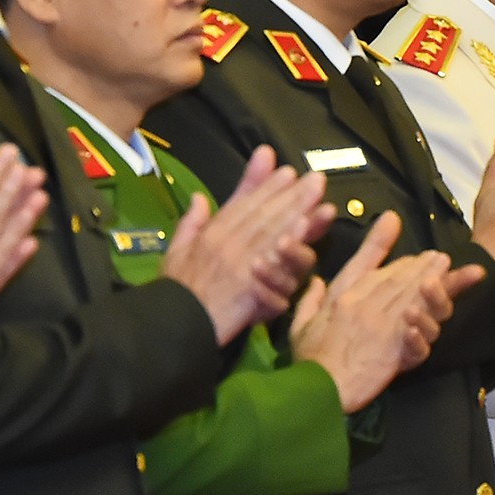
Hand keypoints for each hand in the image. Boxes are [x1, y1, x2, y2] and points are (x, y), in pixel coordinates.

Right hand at [164, 146, 331, 343]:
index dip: (266, 186)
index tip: (287, 171)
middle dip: (293, 195)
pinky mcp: (249, 288)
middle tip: (318, 179)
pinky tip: (306, 236)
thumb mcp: (176, 251)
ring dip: (298, 215)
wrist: (174, 323)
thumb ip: (191, 222)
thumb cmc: (176, 290)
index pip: (243, 204)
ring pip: (273, 235)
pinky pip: (273, 268)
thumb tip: (199, 197)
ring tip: (320, 201)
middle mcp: (227, 243)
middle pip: (265, 215)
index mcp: (212, 234)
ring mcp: (240, 265)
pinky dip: (290, 250)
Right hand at [290, 212, 488, 410]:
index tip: (393, 220)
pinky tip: (443, 304)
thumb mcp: (299, 325)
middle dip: (420, 264)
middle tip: (440, 256)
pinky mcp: (394, 347)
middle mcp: (361, 303)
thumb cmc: (308, 360)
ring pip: (412, 296)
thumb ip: (309, 299)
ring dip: (433, 281)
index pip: (363, 262)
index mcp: (339, 295)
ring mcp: (380, 324)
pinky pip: (418, 328)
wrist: (316, 390)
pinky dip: (430, 315)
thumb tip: (315, 280)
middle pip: (396, 277)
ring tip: (450, 268)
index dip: (379, 240)